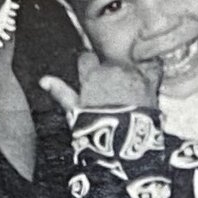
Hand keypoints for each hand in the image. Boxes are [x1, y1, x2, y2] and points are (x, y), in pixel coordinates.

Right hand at [41, 47, 160, 118]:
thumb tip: (43, 80)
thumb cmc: (97, 127)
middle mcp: (112, 70)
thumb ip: (61, 92)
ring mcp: (132, 75)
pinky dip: (152, 71)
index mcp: (91, 75)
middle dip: (109, 72)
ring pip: (129, 64)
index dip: (88, 66)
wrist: (125, 140)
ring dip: (128, 73)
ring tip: (129, 91)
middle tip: (111, 90)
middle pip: (109, 62)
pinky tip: (149, 81)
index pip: (86, 58)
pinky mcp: (150, 83)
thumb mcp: (74, 111)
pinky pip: (153, 68)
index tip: (90, 74)